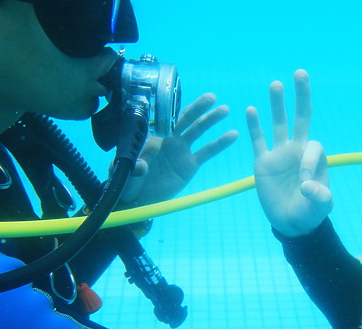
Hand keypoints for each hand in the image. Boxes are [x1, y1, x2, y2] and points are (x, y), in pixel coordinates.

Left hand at [117, 93, 237, 205]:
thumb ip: (135, 166)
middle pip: (185, 119)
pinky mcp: (190, 164)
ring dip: (210, 120)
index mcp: (153, 135)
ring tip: (224, 110)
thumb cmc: (128, 180)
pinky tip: (233, 135)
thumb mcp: (127, 171)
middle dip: (198, 107)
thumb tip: (141, 165)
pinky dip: (220, 144)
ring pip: (197, 131)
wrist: (138, 198)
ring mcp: (181, 150)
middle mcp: (168, 139)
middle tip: (211, 97)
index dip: (175, 108)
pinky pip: (207, 152)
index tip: (186, 99)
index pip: (164, 118)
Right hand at [246, 69, 332, 236]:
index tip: (304, 183)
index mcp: (315, 158)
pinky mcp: (263, 163)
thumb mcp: (321, 206)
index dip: (309, 161)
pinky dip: (255, 126)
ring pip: (278, 124)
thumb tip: (307, 183)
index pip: (312, 146)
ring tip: (276, 84)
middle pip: (301, 118)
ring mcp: (279, 154)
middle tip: (300, 73)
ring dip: (277, 104)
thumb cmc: (309, 213)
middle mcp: (297, 150)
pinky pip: (258, 140)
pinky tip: (250, 109)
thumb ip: (320, 195)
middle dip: (301, 96)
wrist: (290, 224)